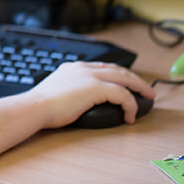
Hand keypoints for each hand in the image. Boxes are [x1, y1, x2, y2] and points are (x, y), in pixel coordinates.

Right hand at [26, 61, 156, 127]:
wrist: (35, 107)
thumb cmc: (42, 105)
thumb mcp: (58, 90)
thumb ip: (71, 89)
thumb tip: (78, 100)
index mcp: (74, 67)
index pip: (104, 67)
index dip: (120, 74)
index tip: (128, 82)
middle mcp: (84, 68)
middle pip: (119, 70)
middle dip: (136, 80)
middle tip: (147, 90)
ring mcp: (90, 77)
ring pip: (125, 78)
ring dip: (139, 89)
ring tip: (147, 98)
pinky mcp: (95, 88)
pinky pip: (122, 95)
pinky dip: (130, 105)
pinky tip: (130, 116)